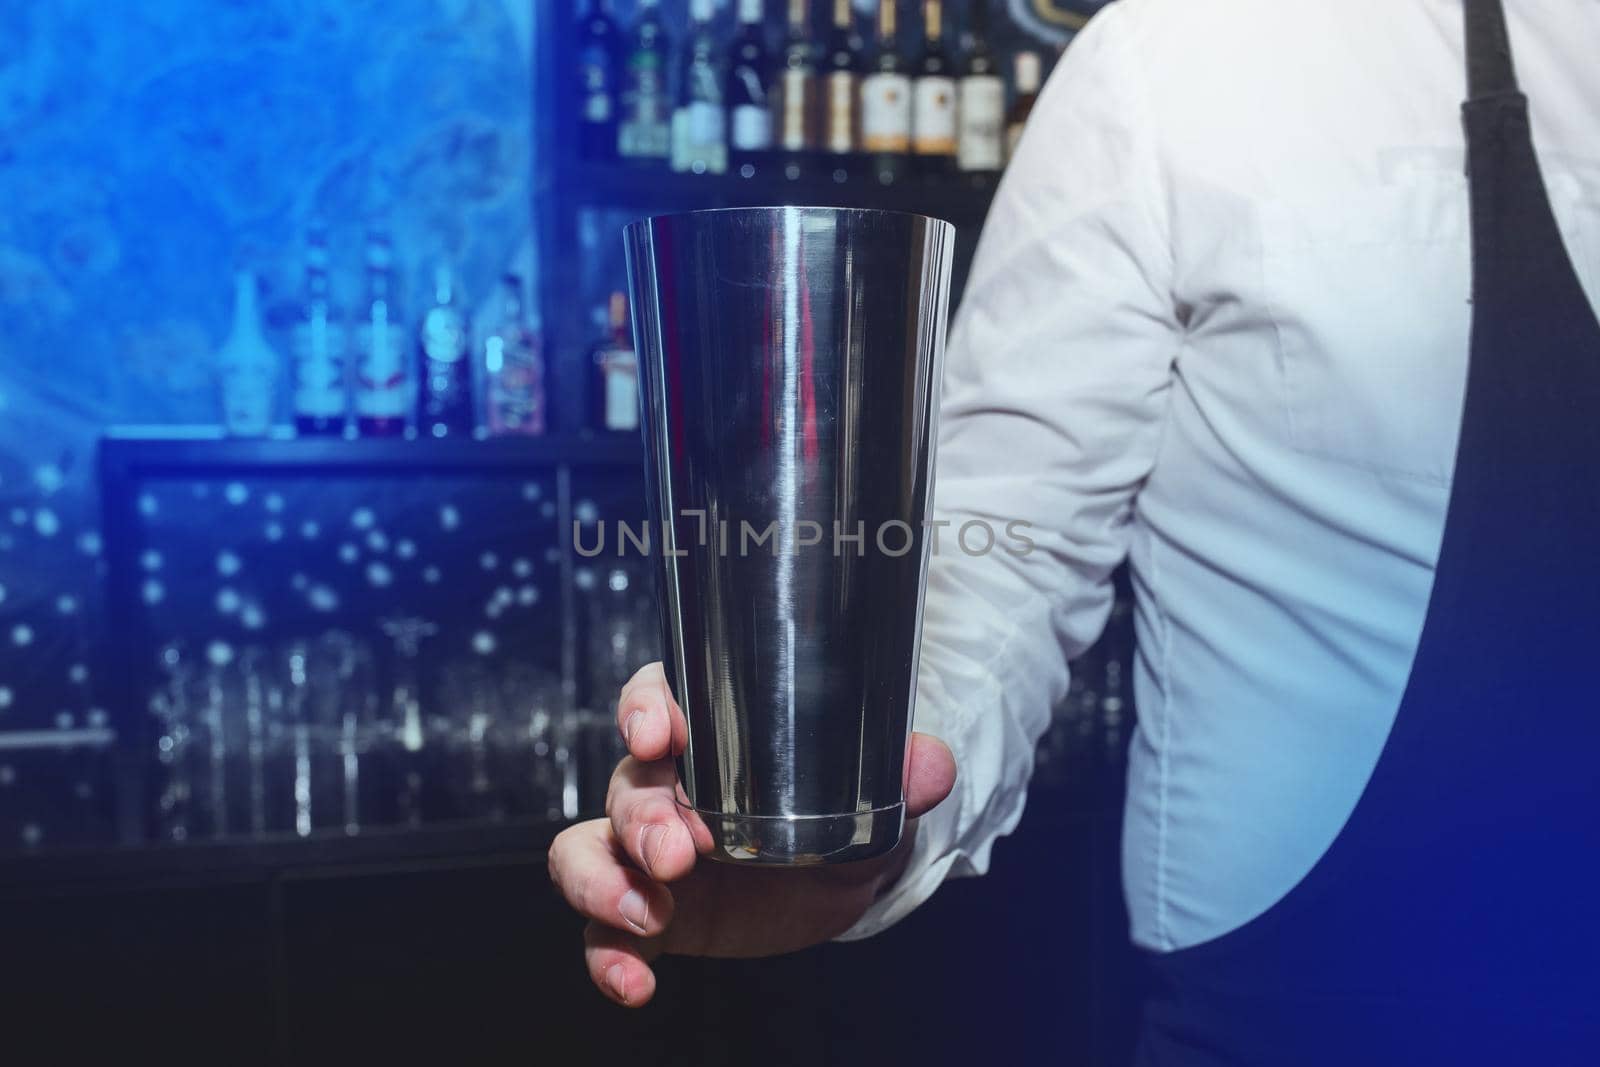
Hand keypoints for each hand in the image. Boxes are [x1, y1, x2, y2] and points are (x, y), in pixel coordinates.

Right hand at [547, 662, 956, 1006]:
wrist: (830, 882)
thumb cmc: (832, 814)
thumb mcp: (871, 794)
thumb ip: (898, 775)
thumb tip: (930, 763)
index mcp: (707, 735)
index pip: (658, 698)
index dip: (646, 708)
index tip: (658, 732)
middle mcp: (663, 786)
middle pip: (628, 784)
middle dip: (643, 817)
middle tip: (678, 852)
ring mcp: (644, 852)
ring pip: (587, 850)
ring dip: (604, 879)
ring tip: (647, 914)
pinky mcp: (643, 913)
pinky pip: (600, 932)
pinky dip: (607, 957)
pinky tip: (633, 984)